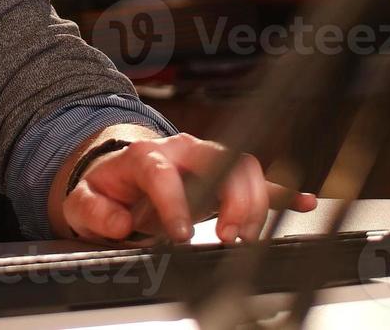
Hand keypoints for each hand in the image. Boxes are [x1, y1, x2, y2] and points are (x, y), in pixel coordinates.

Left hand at [62, 133, 316, 244]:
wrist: (118, 176)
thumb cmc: (105, 190)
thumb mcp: (85, 202)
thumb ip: (95, 211)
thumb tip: (118, 222)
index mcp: (146, 156)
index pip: (164, 172)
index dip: (175, 203)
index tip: (180, 235)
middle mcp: (183, 151)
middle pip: (218, 162)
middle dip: (229, 199)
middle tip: (227, 238)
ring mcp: (208, 161)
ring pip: (243, 169)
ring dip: (253, 203)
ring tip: (246, 238)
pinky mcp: (225, 178)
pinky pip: (258, 180)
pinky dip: (281, 191)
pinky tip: (304, 201)